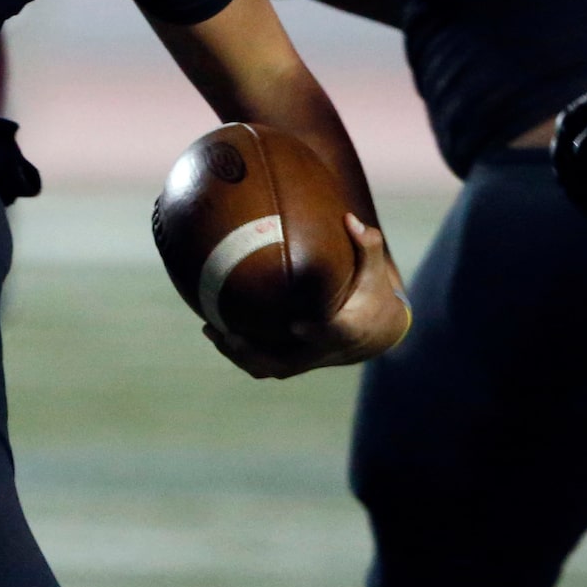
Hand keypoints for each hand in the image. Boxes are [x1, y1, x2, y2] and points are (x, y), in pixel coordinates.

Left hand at [205, 214, 406, 379]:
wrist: (376, 333)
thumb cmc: (372, 295)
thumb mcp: (375, 272)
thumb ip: (366, 246)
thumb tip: (350, 218)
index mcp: (347, 330)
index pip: (333, 334)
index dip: (316, 333)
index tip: (296, 325)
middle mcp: (325, 351)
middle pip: (289, 362)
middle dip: (256, 352)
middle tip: (228, 332)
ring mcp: (308, 360)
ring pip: (271, 368)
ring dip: (239, 356)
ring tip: (210, 331)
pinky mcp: (297, 362)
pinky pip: (265, 367)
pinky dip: (241, 356)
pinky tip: (217, 335)